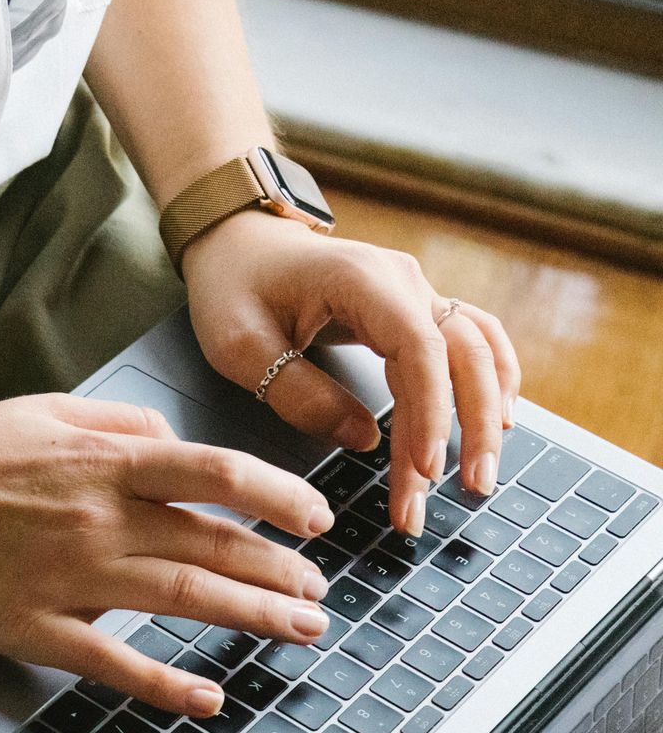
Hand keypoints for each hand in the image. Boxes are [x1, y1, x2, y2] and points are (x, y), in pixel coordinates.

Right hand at [0, 393, 334, 716]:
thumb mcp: (45, 410)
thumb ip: (118, 422)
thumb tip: (174, 441)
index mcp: (105, 463)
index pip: (218, 474)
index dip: (280, 497)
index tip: (317, 519)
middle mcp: (100, 518)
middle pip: (216, 544)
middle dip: (281, 570)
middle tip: (320, 594)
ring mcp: (70, 576)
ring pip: (184, 597)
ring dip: (253, 616)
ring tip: (300, 630)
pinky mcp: (35, 626)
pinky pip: (114, 662)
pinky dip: (166, 683)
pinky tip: (209, 697)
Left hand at [182, 211, 521, 535]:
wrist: (239, 242)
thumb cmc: (234, 287)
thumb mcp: (240, 344)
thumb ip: (298, 392)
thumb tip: (364, 440)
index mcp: (361, 281)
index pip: (419, 349)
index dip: (431, 411)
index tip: (427, 468)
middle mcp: (403, 281)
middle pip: (464, 353)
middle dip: (472, 426)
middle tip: (470, 490)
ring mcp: (415, 293)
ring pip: (473, 352)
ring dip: (484, 413)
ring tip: (481, 476)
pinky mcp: (414, 310)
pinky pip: (470, 342)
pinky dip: (490, 380)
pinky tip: (498, 422)